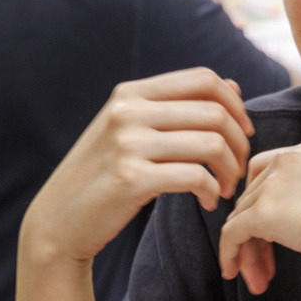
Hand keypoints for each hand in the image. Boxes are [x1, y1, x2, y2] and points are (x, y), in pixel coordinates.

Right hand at [21, 68, 253, 267]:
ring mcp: (127, 144)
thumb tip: (233, 87)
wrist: (58, 221)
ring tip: (224, 189)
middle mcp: (128, 112)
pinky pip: (195, 177)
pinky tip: (208, 202)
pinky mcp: (131, 179)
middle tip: (237, 170)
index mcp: (130, 93)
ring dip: (230, 171)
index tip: (243, 133)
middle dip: (239, 144)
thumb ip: (174, 109)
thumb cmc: (101, 178)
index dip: (236, 105)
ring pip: (210, 144)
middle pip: (214, 112)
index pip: (204, 79)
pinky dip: (212, 191)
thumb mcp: (128, 131)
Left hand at [216, 142, 300, 292]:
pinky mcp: (263, 212)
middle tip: (264, 269)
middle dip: (255, 237)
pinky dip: (228, 254)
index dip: (260, 204)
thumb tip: (282, 222)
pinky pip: (232, 234)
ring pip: (241, 219)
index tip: (265, 233)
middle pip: (251, 199)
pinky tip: (233, 273)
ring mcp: (273, 184)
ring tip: (256, 281)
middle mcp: (287, 160)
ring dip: (248, 252)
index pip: (265, 173)